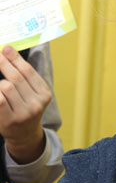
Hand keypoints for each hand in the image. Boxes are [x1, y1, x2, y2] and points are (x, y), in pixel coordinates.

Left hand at [0, 46, 51, 163]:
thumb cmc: (26, 108)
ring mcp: (24, 113)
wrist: (24, 134)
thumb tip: (7, 52)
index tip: (6, 48)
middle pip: (16, 77)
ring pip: (5, 87)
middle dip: (4, 64)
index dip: (15, 58)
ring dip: (0, 84)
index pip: (28, 71)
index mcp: (44, 94)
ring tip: (2, 89)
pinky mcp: (11, 120)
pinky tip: (0, 94)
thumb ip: (24, 76)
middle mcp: (37, 104)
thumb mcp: (32, 93)